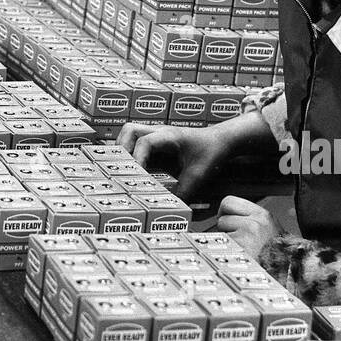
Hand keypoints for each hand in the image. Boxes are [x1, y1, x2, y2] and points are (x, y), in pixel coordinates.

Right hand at [116, 122, 233, 200]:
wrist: (221, 141)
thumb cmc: (211, 153)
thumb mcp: (199, 175)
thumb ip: (184, 191)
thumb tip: (168, 209)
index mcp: (169, 136)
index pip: (144, 142)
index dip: (136, 159)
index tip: (134, 177)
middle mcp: (159, 132)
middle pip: (130, 131)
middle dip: (121, 150)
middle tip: (119, 170)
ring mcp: (157, 135)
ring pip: (130, 134)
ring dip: (123, 150)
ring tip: (121, 169)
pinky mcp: (157, 142)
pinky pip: (137, 143)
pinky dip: (130, 153)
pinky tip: (132, 170)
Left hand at [215, 195, 280, 260]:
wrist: (287, 273)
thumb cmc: (278, 254)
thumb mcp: (267, 229)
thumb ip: (249, 219)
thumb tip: (227, 216)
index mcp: (262, 215)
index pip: (229, 202)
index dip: (224, 212)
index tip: (227, 221)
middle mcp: (256, 222)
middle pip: (222, 217)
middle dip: (225, 228)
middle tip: (236, 238)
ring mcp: (247, 235)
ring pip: (220, 232)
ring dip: (227, 242)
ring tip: (242, 249)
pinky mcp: (240, 248)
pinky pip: (223, 246)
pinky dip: (228, 253)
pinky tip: (241, 257)